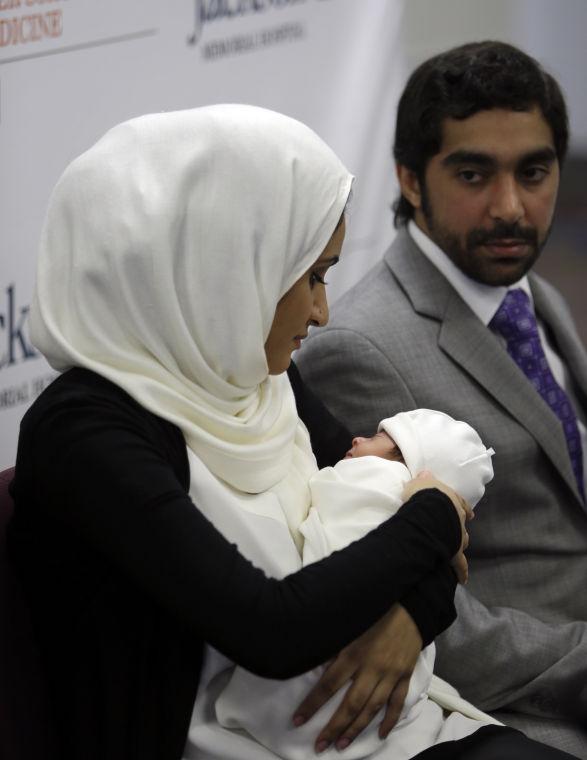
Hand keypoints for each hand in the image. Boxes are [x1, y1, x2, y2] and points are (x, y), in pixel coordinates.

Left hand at [292, 604, 422, 752]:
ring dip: (356, 729)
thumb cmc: (374, 610)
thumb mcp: (348, 622)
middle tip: (320, 746)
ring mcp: (390, 674)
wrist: (411, 604)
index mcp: (353, 653)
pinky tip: (380, 734)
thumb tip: (314, 660)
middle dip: (334, 728)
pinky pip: (397, 702)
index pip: (328, 685)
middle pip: (350, 705)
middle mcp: (371, 668)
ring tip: (342, 745)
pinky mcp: (405, 675)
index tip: (298, 721)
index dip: (312, 705)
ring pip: (372, 708)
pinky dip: (389, 720)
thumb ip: (332, 643)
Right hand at [402, 470, 472, 583]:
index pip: (460, 503)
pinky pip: (460, 564)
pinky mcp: (456, 552)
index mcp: (451, 500)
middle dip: (460, 527)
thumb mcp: (420, 483)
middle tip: (458, 531)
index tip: (468, 513)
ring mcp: (458, 535)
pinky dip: (461, 571)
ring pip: (462, 541)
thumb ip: (424, 480)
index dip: (463, 508)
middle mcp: (458, 518)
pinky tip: (462, 579)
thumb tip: (426, 474)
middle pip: (462, 523)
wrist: (430, 512)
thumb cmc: (424, 496)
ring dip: (460, 545)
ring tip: (456, 551)